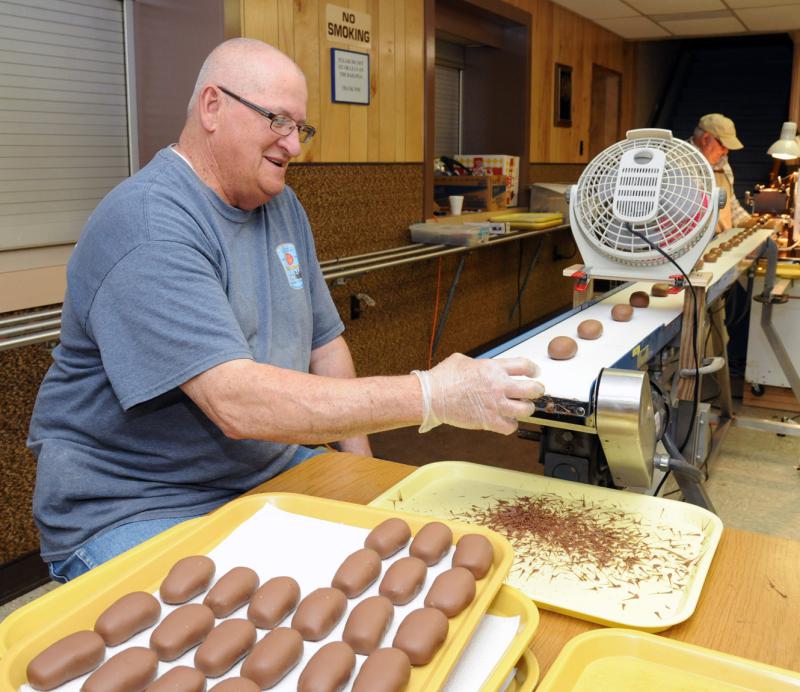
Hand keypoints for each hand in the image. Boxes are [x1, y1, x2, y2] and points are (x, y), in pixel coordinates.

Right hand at [412, 353, 543, 434]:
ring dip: (525, 409)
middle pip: (533, 389)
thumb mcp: (462, 360)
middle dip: (537, 390)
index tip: (534, 374)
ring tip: (521, 408)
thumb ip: (478, 363)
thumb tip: (480, 366)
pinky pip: (511, 427)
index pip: (524, 366)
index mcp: (493, 368)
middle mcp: (498, 385)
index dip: (533, 370)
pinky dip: (510, 425)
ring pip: (526, 410)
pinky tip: (505, 421)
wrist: (431, 397)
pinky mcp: (489, 421)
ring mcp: (495, 404)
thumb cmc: (442, 378)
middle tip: (535, 392)